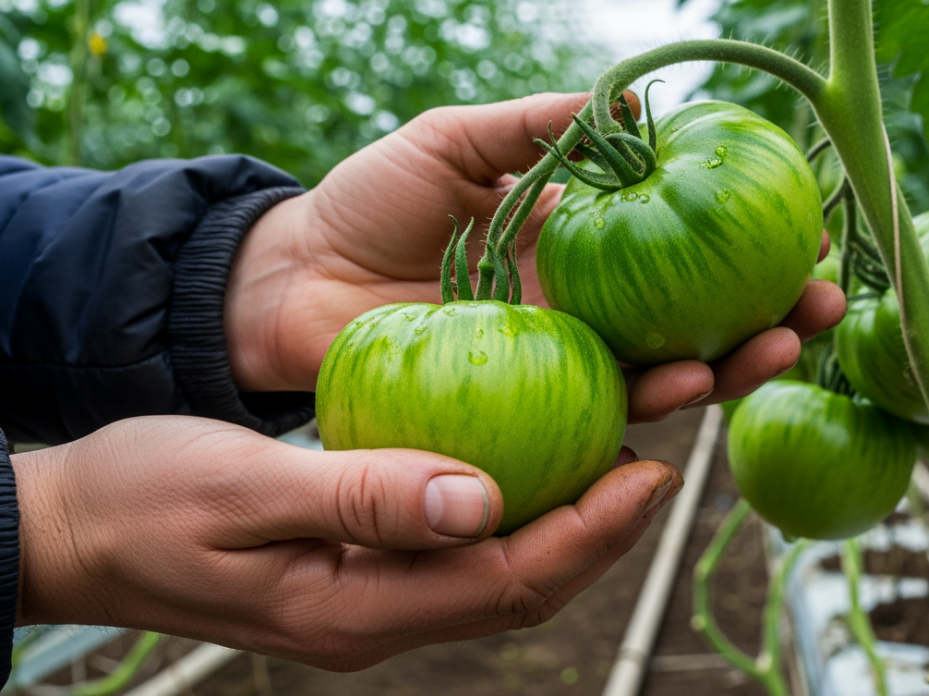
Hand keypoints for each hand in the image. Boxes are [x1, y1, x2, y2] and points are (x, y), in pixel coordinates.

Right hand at [14, 417, 679, 669]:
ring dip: (568, 516)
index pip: (508, 581)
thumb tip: (480, 498)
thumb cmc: (142, 500)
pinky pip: (463, 545)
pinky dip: (513, 501)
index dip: (591, 533)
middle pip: (523, 584)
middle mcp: (380, 615)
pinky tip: (532, 451)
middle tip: (661, 454)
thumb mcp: (244, 487)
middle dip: (603, 529)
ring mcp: (373, 596)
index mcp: (357, 609)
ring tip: (621, 446)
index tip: (650, 471)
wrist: (77, 527)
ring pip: (500, 567)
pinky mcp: (363, 564)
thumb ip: (360, 496)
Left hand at [225, 92, 845, 420]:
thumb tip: (633, 101)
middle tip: (824, 308)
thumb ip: (537, 127)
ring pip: (660, 374)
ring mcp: (559, 361)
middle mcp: (585, 309)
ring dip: (725, 369)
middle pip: (694, 320)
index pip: (679, 249)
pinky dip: (644, 406)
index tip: (804, 233)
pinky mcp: (523, 406)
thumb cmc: (370, 202)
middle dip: (766, 320)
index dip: (742, 246)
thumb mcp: (455, 142)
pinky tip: (686, 390)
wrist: (292, 279)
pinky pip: (594, 411)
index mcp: (580, 245)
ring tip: (776, 350)